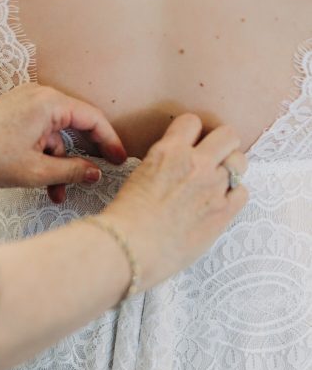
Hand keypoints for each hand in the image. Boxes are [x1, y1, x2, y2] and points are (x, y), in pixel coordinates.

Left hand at [0, 84, 127, 202]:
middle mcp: (40, 97)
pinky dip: (44, 157)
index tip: (120, 161)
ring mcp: (26, 105)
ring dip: (60, 164)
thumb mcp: (35, 171)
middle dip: (83, 157)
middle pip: (76, 126)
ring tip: (57, 194)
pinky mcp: (15, 115)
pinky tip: (43, 182)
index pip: (92, 118)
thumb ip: (71, 171)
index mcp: (50, 103)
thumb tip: (95, 173)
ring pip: (56, 136)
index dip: (110, 141)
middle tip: (96, 178)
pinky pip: (40, 136)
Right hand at [103, 114, 248, 289]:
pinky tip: (221, 205)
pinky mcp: (224, 211)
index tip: (190, 145)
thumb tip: (173, 169)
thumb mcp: (140, 176)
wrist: (130, 247)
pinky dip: (235, 196)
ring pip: (240, 161)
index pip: (192, 121)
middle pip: (228, 135)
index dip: (192, 134)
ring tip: (219, 182)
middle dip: (222, 145)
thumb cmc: (125, 218)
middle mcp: (195, 163)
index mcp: (169, 151)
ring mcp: (213, 186)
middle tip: (213, 160)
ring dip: (232, 169)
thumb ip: (163, 165)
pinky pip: (243, 192)